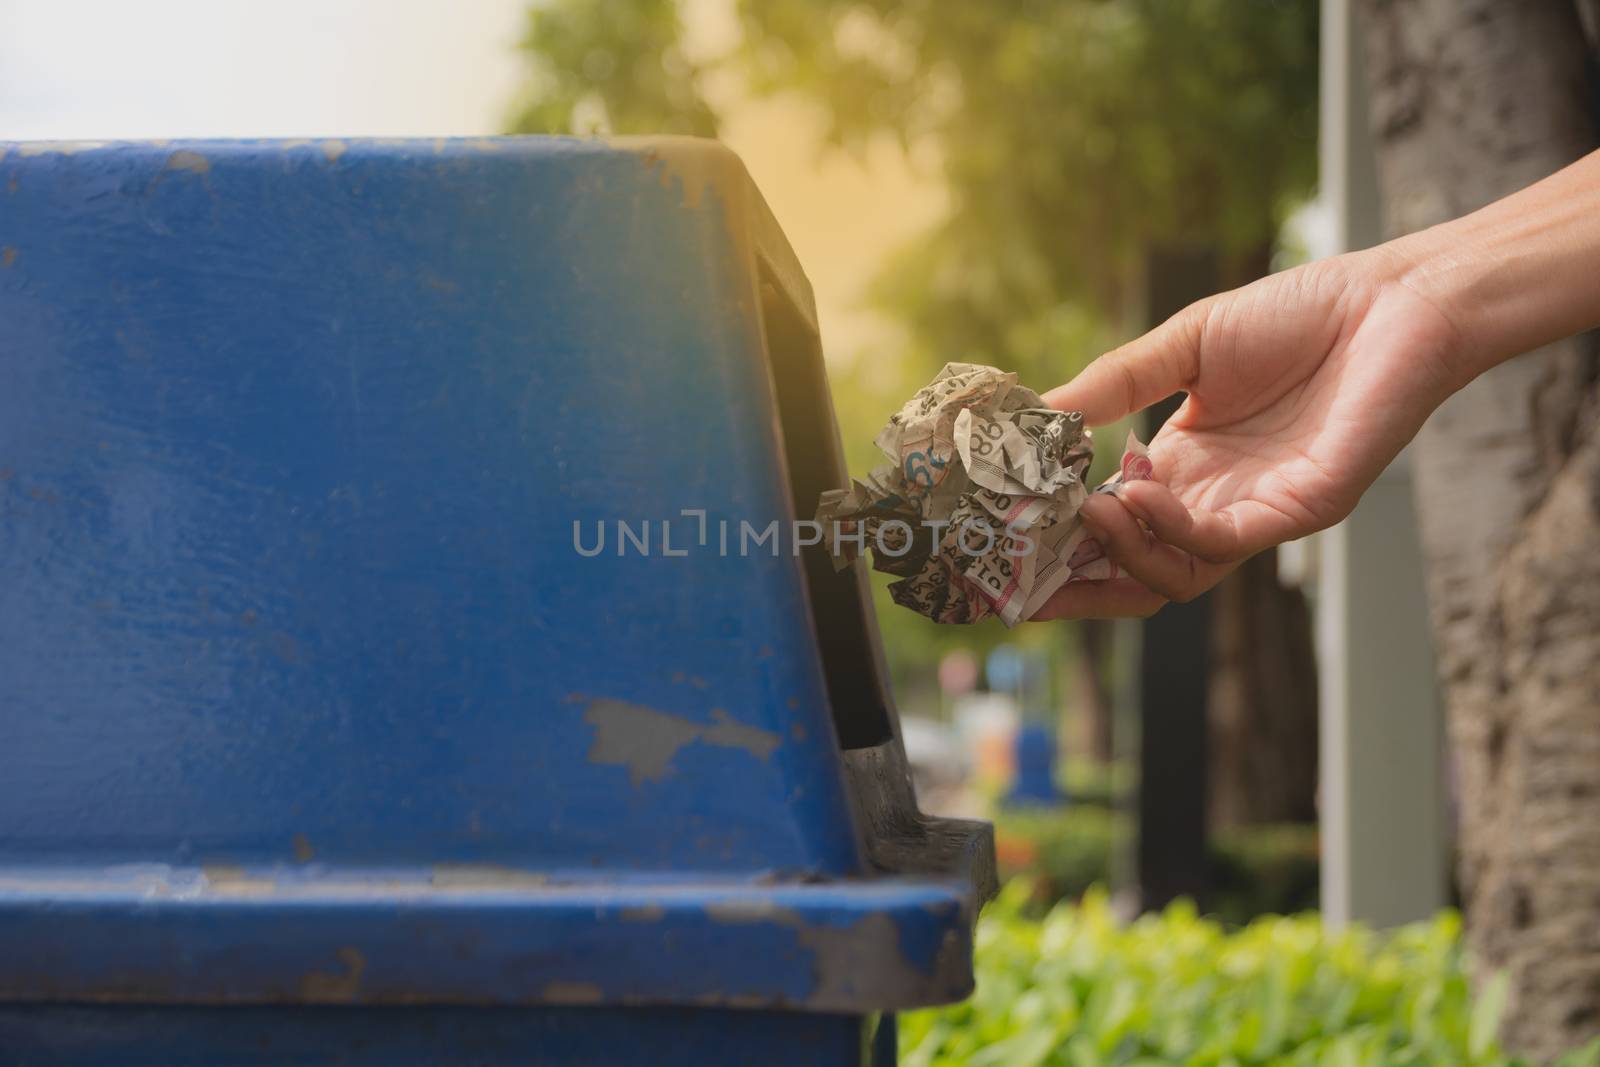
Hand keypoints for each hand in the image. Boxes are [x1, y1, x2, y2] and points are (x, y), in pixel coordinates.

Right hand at [1032, 246, 1464, 618]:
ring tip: (1081, 512)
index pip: (1107, 524)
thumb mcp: (1183, 346)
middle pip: (1129, 573)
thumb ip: (1112, 385)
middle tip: (1015, 570)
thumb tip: (1031, 416)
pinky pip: (1218, 547)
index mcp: (1182, 467)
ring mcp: (1253, 514)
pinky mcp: (1295, 512)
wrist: (1394, 301)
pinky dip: (1167, 530)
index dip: (1055, 536)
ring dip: (1116, 556)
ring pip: (1169, 578)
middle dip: (1070, 582)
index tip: (999, 530)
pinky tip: (1132, 490)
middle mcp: (1212, 501)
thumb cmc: (1300, 314)